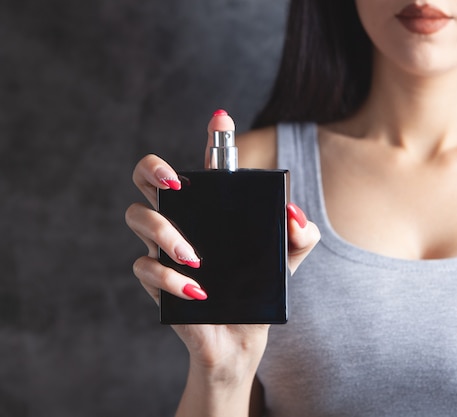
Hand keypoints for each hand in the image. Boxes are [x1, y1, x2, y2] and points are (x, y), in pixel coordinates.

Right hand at [125, 112, 319, 382]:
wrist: (241, 342)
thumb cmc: (257, 294)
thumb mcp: (287, 262)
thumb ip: (300, 236)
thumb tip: (294, 216)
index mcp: (212, 212)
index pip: (205, 167)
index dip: (212, 137)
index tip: (221, 118)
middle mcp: (183, 223)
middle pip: (147, 179)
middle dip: (153, 168)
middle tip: (177, 184)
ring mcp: (164, 251)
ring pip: (137, 217)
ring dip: (164, 233)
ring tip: (195, 258)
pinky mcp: (156, 283)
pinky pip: (143, 268)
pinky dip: (168, 279)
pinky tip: (196, 292)